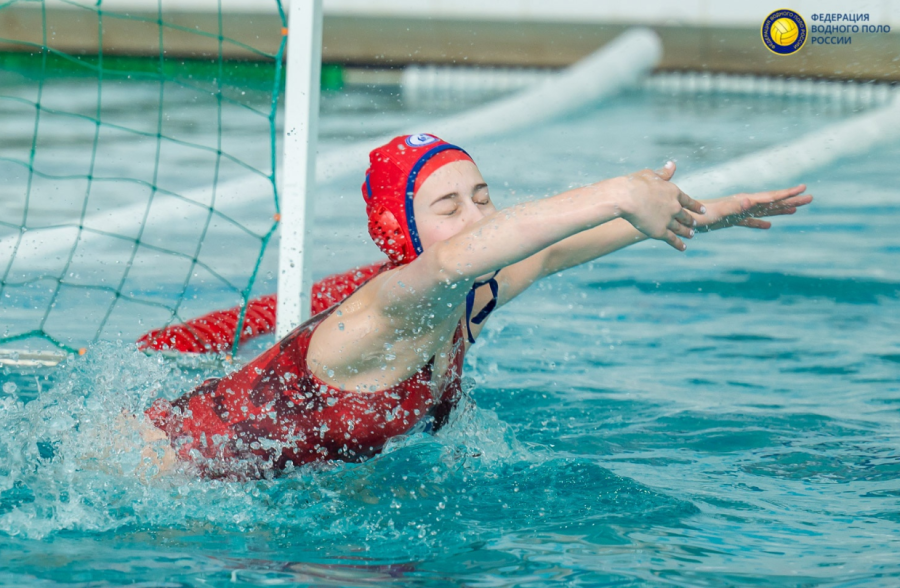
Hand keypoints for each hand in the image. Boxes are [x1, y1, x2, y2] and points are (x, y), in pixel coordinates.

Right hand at [619, 161, 705, 250]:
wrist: (627, 198)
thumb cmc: (635, 183)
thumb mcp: (651, 174)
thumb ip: (663, 173)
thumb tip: (672, 164)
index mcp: (674, 192)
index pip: (688, 201)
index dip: (696, 206)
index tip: (702, 210)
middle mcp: (675, 207)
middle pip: (686, 216)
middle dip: (691, 220)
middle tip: (695, 224)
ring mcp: (668, 220)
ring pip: (681, 228)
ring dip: (687, 232)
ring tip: (691, 235)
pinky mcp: (660, 232)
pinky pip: (672, 239)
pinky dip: (678, 244)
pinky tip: (683, 247)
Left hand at [691, 184, 812, 231]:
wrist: (683, 218)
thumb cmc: (699, 215)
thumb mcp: (719, 211)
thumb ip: (735, 206)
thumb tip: (751, 200)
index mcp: (743, 201)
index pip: (770, 196)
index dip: (786, 193)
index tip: (803, 188)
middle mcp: (743, 204)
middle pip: (772, 202)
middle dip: (790, 200)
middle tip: (810, 197)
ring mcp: (738, 212)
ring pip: (764, 211)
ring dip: (779, 210)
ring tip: (795, 209)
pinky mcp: (730, 221)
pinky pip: (750, 222)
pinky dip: (760, 223)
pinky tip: (768, 225)